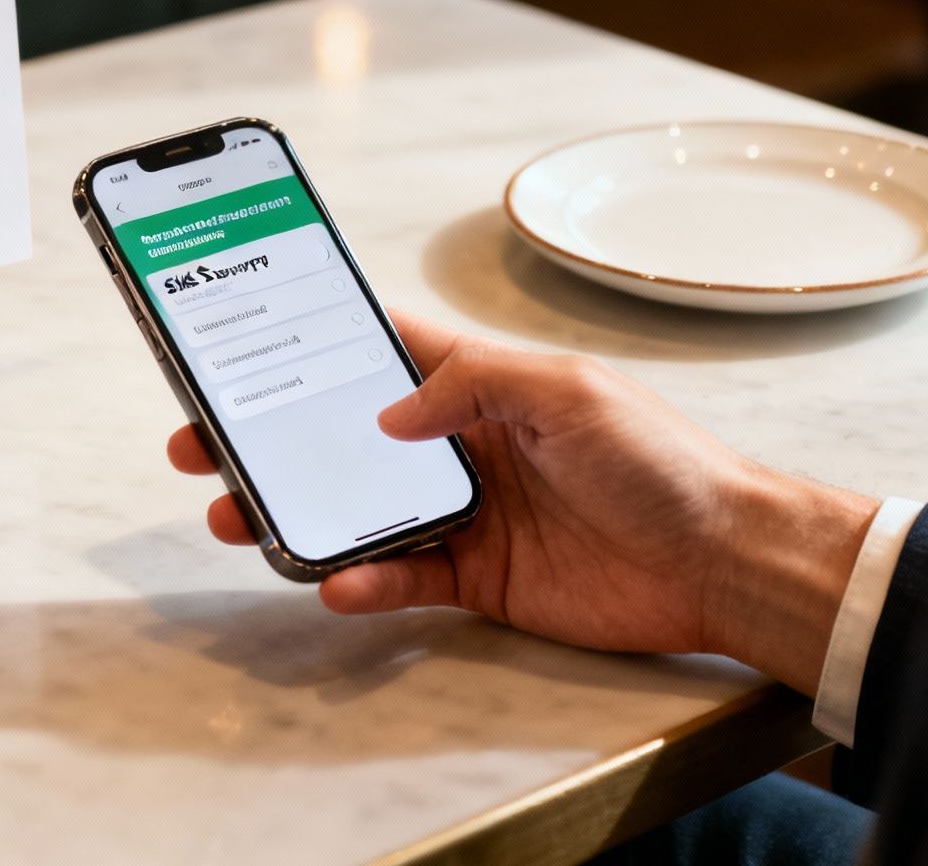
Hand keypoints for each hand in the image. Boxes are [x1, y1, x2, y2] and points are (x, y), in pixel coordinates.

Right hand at [166, 311, 879, 694]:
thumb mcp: (568, 391)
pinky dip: (362, 581)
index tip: (249, 345)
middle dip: (276, 442)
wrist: (721, 560)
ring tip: (241, 519)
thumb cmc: (662, 461)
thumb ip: (472, 385)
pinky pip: (401, 578)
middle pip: (349, 439)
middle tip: (206, 447)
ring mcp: (469, 512)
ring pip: (359, 512)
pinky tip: (335, 582)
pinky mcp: (479, 578)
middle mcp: (467, 443)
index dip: (320, 347)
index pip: (387, 352)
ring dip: (298, 516)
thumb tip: (386, 413)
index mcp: (487, 383)